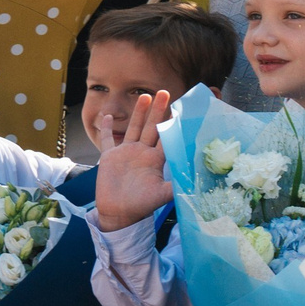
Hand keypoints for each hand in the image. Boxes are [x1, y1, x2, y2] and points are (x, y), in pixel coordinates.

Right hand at [95, 89, 174, 230]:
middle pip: (152, 127)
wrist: (119, 213)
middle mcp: (143, 152)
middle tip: (166, 92)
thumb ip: (177, 186)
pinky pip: (107, 140)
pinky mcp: (109, 157)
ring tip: (145, 97)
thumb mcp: (162, 194)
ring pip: (133, 128)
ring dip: (138, 113)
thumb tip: (197, 184)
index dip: (174, 124)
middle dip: (159, 110)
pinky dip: (106, 128)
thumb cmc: (141, 205)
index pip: (167, 137)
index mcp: (156, 159)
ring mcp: (126, 153)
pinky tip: (107, 116)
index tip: (181, 108)